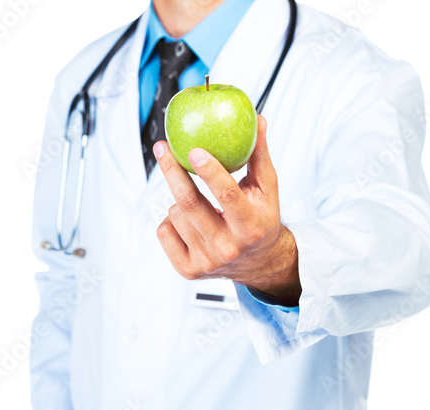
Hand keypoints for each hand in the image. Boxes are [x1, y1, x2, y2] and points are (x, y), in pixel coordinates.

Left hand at [154, 115, 300, 306]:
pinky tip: (188, 221)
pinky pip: (164, 231)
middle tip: (162, 148)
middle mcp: (228, 248)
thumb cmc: (261, 220)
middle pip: (190, 204)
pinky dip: (170, 220)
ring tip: (196, 202)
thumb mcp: (266, 190)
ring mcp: (206, 262)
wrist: (257, 262)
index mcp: (251, 227)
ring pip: (175, 215)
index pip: (227, 196)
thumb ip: (259, 156)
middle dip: (172, 172)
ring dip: (179, 199)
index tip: (193, 150)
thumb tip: (257, 120)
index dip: (209, 171)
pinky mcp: (189, 270)